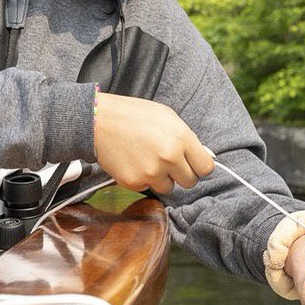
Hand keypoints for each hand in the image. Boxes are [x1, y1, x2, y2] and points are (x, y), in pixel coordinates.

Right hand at [93, 92, 214, 194]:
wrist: (98, 121)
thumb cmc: (134, 116)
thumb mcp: (167, 117)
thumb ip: (187, 139)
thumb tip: (203, 157)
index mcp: (181, 138)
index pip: (205, 168)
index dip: (198, 166)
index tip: (192, 164)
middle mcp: (169, 157)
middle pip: (190, 182)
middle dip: (181, 174)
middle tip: (168, 162)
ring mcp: (151, 172)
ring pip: (169, 188)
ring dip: (161, 178)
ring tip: (147, 159)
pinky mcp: (134, 183)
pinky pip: (147, 188)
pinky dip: (142, 179)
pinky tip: (133, 162)